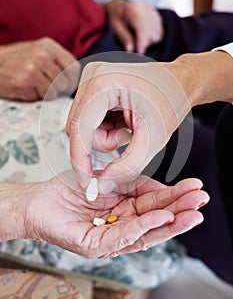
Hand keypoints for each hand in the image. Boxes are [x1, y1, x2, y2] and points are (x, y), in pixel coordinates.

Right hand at [0, 37, 77, 100]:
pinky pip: (40, 97)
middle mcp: (42, 55)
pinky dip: (33, 96)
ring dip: (45, 93)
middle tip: (44, 86)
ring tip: (33, 85)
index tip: (67, 86)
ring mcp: (32, 68)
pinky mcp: (23, 81)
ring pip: (54, 92)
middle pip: (64, 82)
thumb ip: (57, 61)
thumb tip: (77, 80)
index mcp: (49, 46)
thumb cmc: (18, 60)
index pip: (73, 68)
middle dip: (57, 89)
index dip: (73, 81)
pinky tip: (24, 87)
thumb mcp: (38, 51)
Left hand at [2, 172, 208, 257]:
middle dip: (181, 210)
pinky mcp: (96, 246)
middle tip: (203, 201)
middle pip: (156, 221)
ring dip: (171, 223)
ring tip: (193, 213)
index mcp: (126, 211)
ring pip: (146, 233)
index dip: (176, 197)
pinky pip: (124, 236)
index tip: (195, 186)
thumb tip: (162, 188)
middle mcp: (122, 227)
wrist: (40, 199)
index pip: (156, 205)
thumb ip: (133, 184)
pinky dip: (145, 226)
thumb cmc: (72, 188)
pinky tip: (163, 217)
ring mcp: (110, 239)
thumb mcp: (110, 180)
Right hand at [67, 61, 189, 189]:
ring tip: (129, 126)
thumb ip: (128, 166)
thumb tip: (101, 186)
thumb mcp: (154, 138)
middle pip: (78, 129)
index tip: (86, 184)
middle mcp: (91, 76)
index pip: (78, 129)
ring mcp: (90, 80)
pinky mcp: (92, 89)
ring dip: (106, 137)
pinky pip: (87, 121)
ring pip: (82, 128)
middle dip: (103, 143)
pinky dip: (105, 129)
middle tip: (129, 137)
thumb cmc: (171, 100)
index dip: (80, 160)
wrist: (179, 81)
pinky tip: (123, 120)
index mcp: (103, 82)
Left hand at [106, 0, 163, 53]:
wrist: (120, 6)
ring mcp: (153, 12)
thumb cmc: (116, 16)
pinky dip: (153, 38)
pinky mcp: (157, 16)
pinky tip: (145, 38)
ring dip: (150, 42)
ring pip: (157, 33)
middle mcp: (145, 8)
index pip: (142, 27)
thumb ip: (124, 37)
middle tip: (136, 48)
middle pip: (151, 31)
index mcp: (133, 9)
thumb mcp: (115, 26)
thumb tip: (130, 50)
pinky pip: (160, 32)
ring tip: (139, 41)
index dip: (142, 41)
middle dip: (145, 43)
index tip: (140, 52)